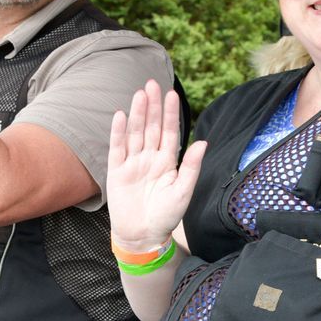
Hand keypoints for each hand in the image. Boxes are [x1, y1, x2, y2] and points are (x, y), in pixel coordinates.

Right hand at [105, 80, 206, 251]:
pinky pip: (117, 148)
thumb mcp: (183, 191)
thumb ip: (191, 166)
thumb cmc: (166, 216)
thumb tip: (203, 141)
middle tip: (152, 84)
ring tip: (140, 94)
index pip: (169, 132)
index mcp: (167, 161)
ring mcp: (132, 163)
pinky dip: (118, 132)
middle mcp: (149, 158)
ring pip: (135, 133)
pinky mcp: (117, 171)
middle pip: (151, 127)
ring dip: (137, 114)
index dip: (170, 114)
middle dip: (152, 106)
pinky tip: (121, 116)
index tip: (172, 95)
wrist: (143, 236)